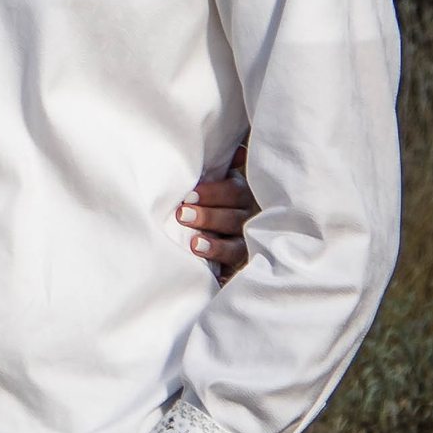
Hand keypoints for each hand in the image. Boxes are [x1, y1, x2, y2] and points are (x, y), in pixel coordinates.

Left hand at [179, 145, 255, 280]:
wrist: (243, 228)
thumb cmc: (222, 198)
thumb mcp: (227, 178)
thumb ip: (227, 165)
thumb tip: (237, 152)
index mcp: (246, 194)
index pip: (234, 192)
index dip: (213, 194)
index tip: (189, 195)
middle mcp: (251, 219)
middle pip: (234, 218)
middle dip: (208, 217)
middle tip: (181, 215)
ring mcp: (250, 244)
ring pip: (237, 247)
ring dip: (216, 246)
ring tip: (194, 245)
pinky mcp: (245, 266)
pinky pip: (238, 274)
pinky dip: (227, 278)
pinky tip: (216, 280)